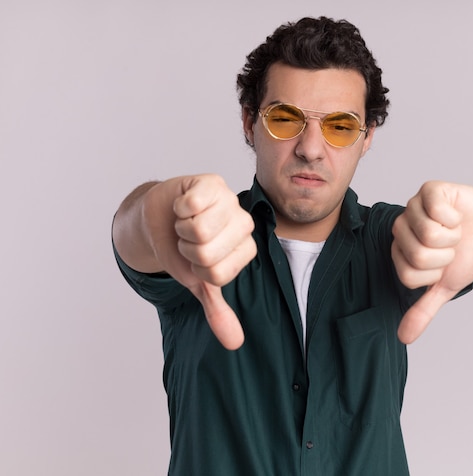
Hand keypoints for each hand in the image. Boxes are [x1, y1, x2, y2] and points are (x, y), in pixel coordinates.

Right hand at [145, 174, 256, 349]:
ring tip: (186, 222)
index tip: (197, 258)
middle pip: (206, 251)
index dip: (196, 269)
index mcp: (245, 250)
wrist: (160, 218)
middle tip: (189, 239)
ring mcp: (231, 201)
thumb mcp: (198, 282)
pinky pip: (192, 203)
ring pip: (198, 228)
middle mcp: (244, 224)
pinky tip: (184, 205)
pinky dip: (178, 208)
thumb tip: (235, 343)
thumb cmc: (182, 248)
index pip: (217, 274)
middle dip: (187, 248)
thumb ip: (217, 310)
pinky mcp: (213, 182)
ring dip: (181, 228)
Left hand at [391, 181, 472, 343]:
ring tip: (455, 232)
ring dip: (452, 238)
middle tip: (451, 248)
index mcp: (400, 250)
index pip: (407, 276)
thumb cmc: (465, 257)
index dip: (433, 275)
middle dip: (444, 257)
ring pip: (428, 235)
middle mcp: (402, 227)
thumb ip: (422, 310)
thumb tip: (404, 338)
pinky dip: (454, 218)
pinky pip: (436, 210)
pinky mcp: (430, 190)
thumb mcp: (444, 286)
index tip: (442, 266)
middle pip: (417, 256)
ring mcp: (414, 207)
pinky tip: (456, 216)